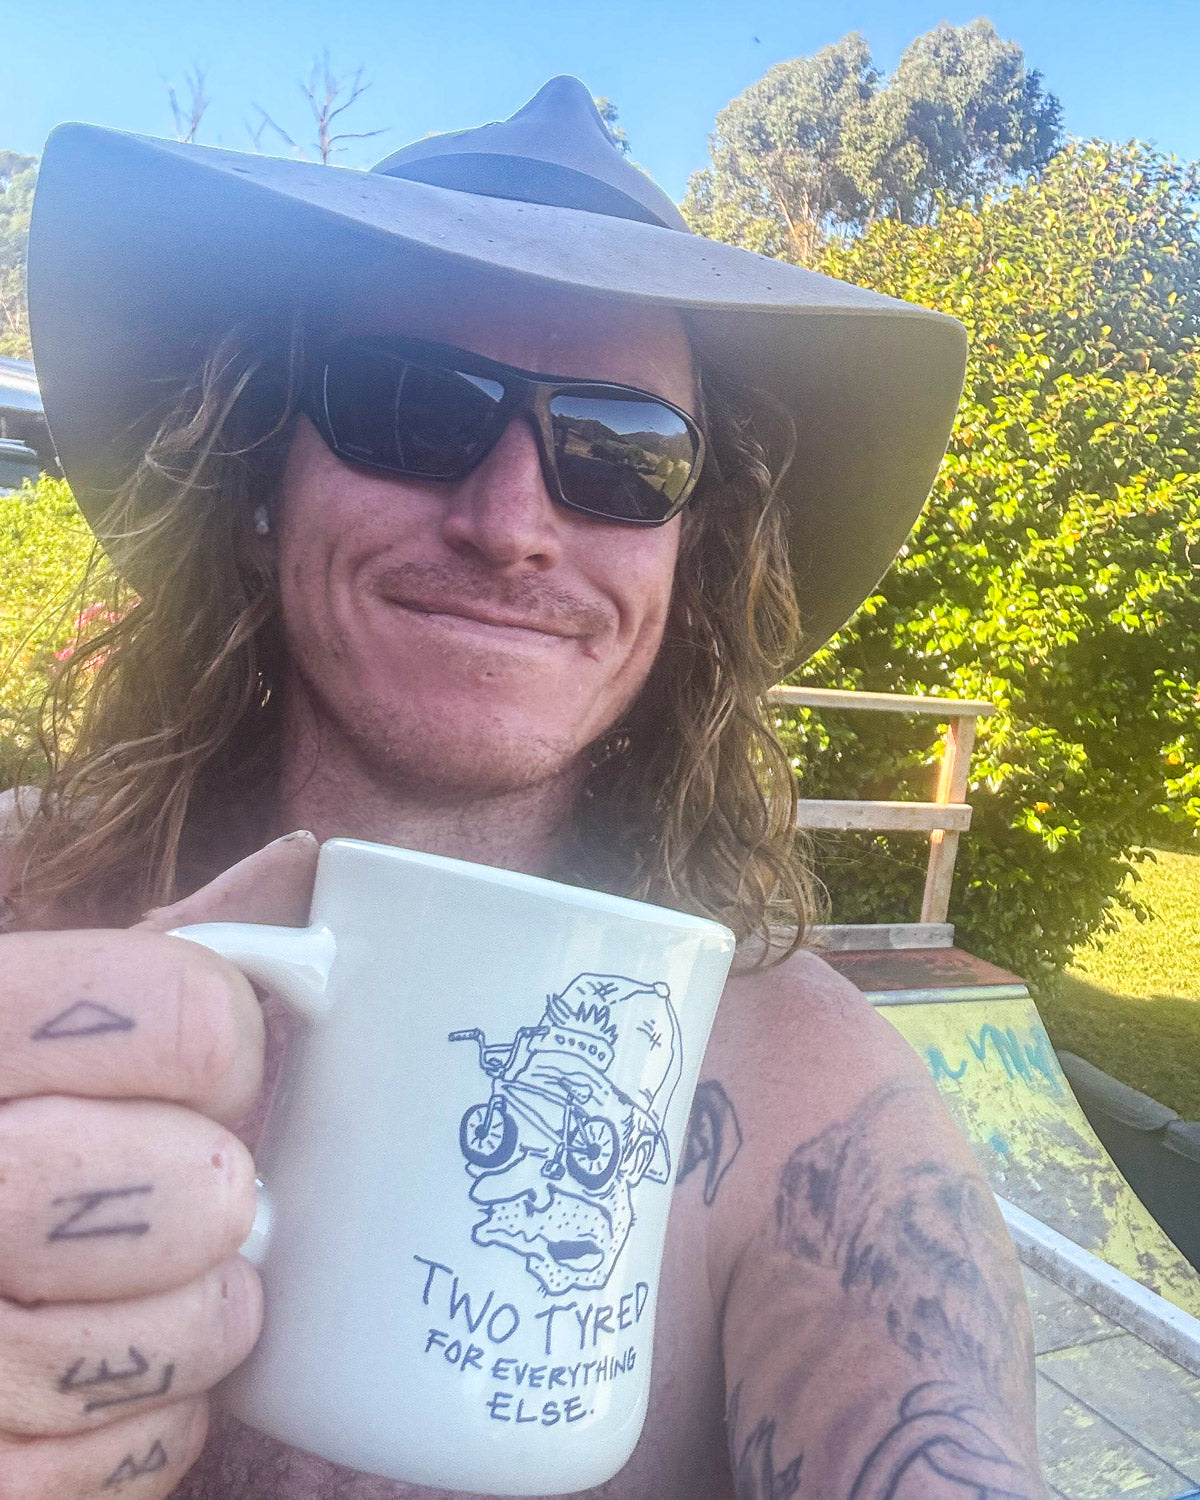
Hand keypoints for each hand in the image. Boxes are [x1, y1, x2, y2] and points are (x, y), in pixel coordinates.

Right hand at [0, 830, 318, 1496]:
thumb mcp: (4, 976)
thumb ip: (137, 922)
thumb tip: (303, 862)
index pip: (186, 1016)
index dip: (222, 1036)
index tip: (201, 1060)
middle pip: (195, 1190)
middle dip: (214, 1185)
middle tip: (183, 1181)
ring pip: (176, 1336)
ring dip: (200, 1310)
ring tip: (155, 1280)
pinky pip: (131, 1461)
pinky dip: (153, 1421)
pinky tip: (105, 1375)